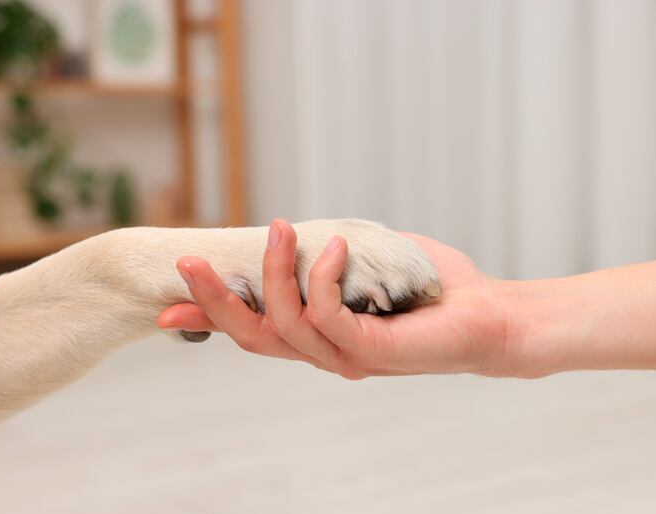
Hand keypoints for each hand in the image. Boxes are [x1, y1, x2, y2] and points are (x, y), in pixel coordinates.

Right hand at [157, 220, 523, 377]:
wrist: (487, 314)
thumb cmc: (429, 287)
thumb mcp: (366, 261)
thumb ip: (326, 256)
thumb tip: (291, 233)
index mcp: (318, 334)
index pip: (253, 330)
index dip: (209, 318)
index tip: (168, 302)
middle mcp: (323, 352)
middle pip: (251, 337)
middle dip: (215, 299)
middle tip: (190, 259)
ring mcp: (345, 355)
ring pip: (282, 324)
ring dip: (273, 271)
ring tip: (280, 228)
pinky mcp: (370, 350)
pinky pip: (326, 315)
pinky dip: (323, 276)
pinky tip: (339, 246)